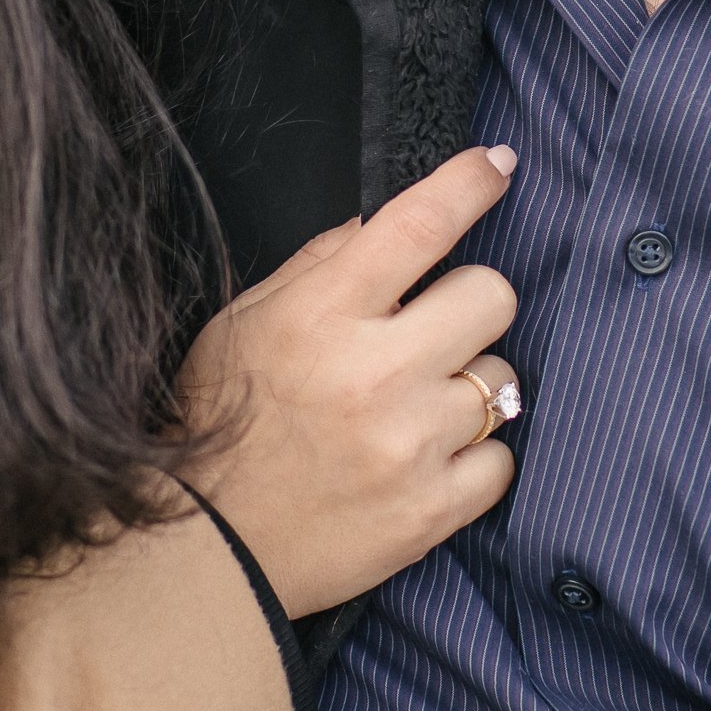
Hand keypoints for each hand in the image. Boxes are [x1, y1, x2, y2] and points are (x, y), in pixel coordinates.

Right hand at [180, 147, 518, 620]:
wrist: (204, 546)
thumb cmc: (220, 418)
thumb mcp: (244, 321)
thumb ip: (319, 266)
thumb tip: (385, 223)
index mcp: (324, 313)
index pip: (420, 223)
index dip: (470, 182)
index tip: (497, 164)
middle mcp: (376, 371)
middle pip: (492, 294)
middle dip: (467, 301)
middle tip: (429, 327)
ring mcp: (410, 444)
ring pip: (505, 378)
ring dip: (468, 383)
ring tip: (413, 406)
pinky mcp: (432, 510)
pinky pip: (501, 458)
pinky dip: (472, 455)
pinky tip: (424, 457)